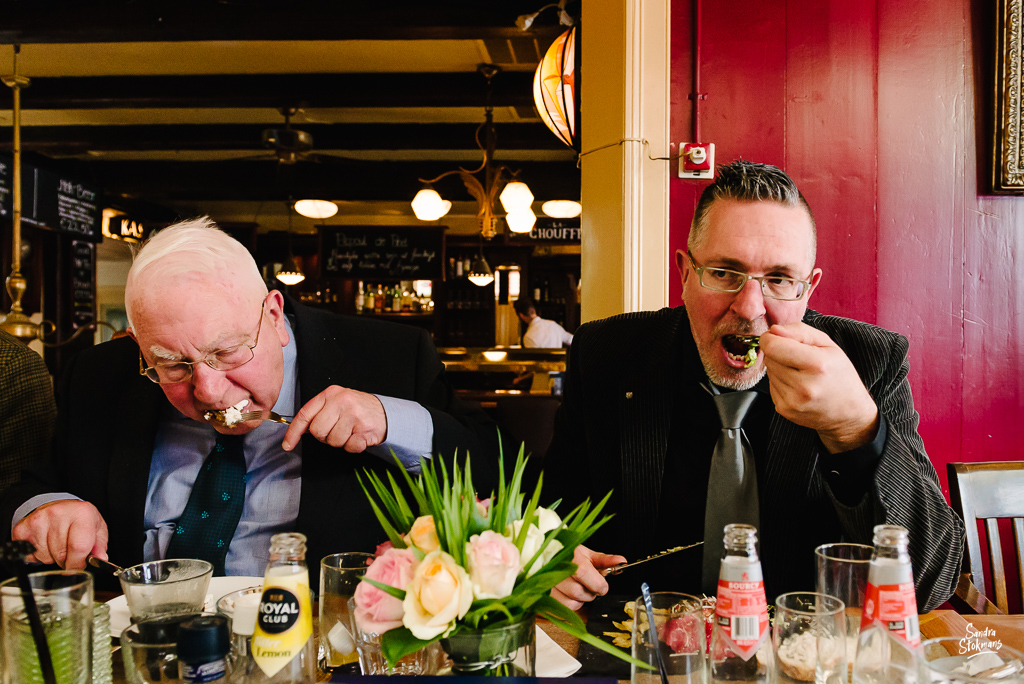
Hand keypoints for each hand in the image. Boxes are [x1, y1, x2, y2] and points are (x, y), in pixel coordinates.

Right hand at [11, 500, 107, 569]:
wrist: (57, 506)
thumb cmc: (79, 519)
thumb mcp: (97, 528)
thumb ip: (100, 546)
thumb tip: (100, 559)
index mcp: (82, 513)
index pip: (78, 548)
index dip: (78, 563)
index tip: (79, 566)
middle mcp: (58, 513)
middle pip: (61, 555)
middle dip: (66, 561)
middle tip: (69, 551)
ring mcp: (38, 520)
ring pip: (45, 556)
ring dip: (52, 558)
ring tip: (57, 544)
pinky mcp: (22, 528)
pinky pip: (29, 554)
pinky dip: (37, 555)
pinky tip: (44, 543)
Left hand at [282, 385, 387, 452]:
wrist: (384, 413)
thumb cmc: (356, 410)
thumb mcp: (335, 403)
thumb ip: (318, 413)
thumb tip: (298, 430)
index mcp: (330, 394)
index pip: (305, 414)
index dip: (294, 432)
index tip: (287, 444)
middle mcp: (341, 401)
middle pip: (317, 431)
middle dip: (325, 436)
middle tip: (337, 430)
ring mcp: (354, 414)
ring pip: (333, 441)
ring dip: (341, 442)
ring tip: (350, 431)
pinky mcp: (364, 428)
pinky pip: (349, 447)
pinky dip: (353, 446)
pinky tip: (358, 436)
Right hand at [551, 545, 625, 610]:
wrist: (544, 555)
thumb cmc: (566, 554)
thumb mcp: (585, 553)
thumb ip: (604, 560)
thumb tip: (621, 561)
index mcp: (568, 556)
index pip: (584, 573)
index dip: (598, 583)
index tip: (602, 585)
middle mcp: (554, 570)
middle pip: (578, 591)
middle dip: (590, 592)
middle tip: (590, 586)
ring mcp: (547, 584)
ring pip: (570, 602)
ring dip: (580, 600)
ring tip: (579, 589)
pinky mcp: (544, 597)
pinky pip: (562, 608)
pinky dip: (571, 604)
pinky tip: (570, 595)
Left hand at [760, 322, 879, 452]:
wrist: (848, 412)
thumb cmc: (839, 375)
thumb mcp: (828, 345)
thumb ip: (799, 331)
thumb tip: (773, 331)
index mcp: (817, 365)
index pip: (773, 346)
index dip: (770, 338)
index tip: (776, 337)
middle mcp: (803, 386)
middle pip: (768, 357)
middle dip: (778, 353)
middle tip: (797, 358)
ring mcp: (792, 401)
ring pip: (768, 371)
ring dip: (779, 368)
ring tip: (800, 373)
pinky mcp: (784, 410)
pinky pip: (770, 386)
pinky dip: (780, 382)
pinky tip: (797, 385)